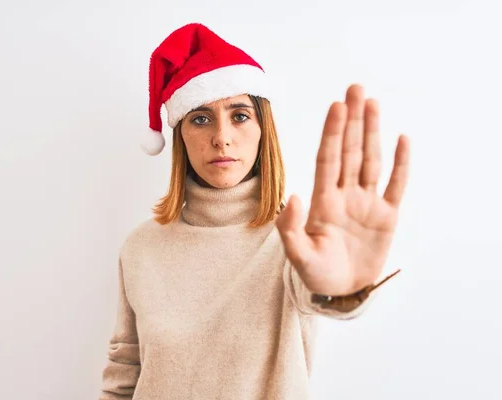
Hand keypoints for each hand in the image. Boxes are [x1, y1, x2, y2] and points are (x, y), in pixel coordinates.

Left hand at [276, 84, 409, 295]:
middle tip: (355, 89)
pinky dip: (400, 163)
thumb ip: (290, 228)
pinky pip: (395, 185)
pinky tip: (401, 139)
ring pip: (370, 160)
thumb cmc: (316, 273)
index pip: (328, 159)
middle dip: (352, 121)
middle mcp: (344, 195)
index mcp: (323, 201)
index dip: (332, 133)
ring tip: (372, 103)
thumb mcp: (298, 255)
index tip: (336, 106)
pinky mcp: (387, 216)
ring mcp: (367, 203)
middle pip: (350, 151)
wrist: (340, 291)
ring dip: (372, 132)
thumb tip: (294, 196)